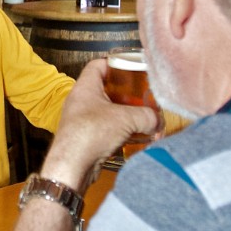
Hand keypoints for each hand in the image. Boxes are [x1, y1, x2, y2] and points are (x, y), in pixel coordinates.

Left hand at [40, 59, 161, 186]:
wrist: (72, 166)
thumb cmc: (90, 134)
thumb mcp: (126, 119)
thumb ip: (147, 116)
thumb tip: (158, 121)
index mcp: (85, 87)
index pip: (98, 65)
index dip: (115, 64)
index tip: (131, 70)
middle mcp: (81, 101)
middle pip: (106, 89)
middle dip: (126, 94)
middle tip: (142, 96)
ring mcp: (81, 119)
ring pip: (107, 110)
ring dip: (124, 114)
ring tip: (141, 117)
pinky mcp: (85, 137)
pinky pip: (105, 128)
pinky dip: (119, 131)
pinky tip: (133, 137)